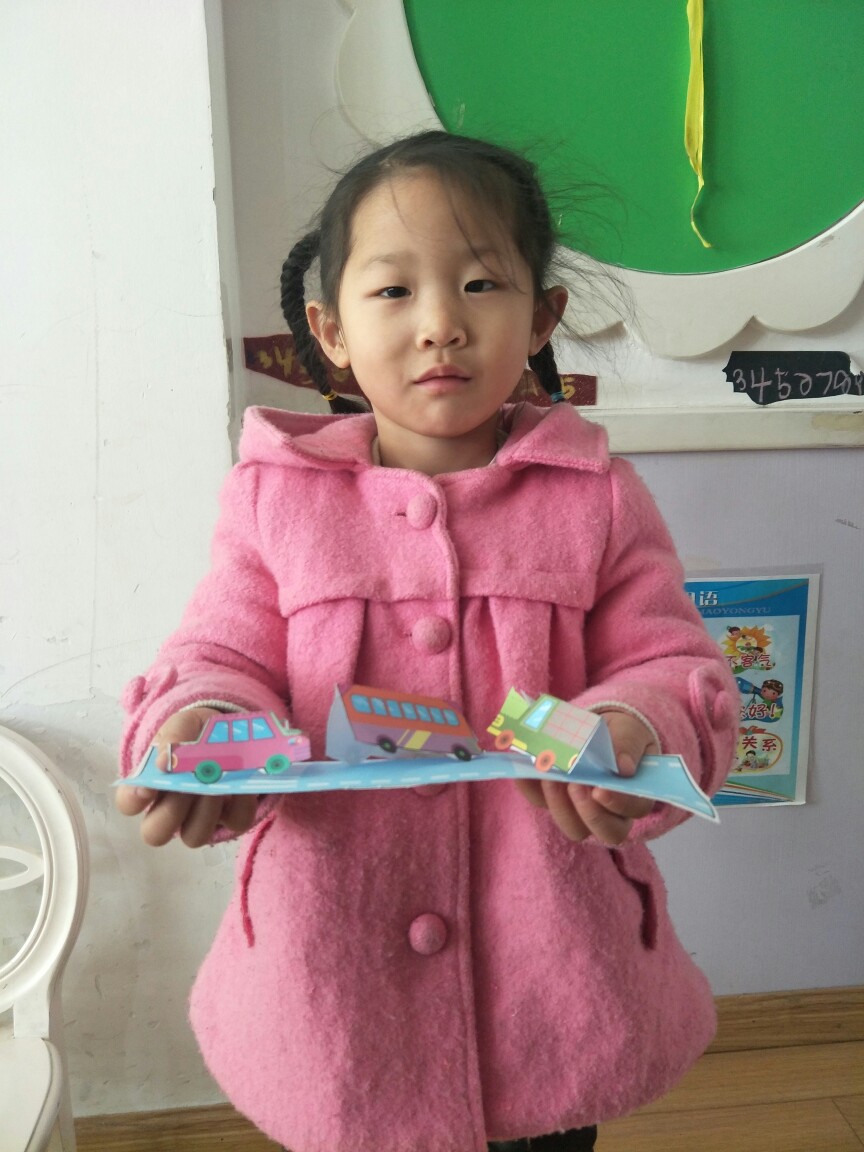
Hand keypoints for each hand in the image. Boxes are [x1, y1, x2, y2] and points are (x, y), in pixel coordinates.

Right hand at [115, 707, 257, 847]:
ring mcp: (199, 819)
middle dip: (172, 810)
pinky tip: (242, 785)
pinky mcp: (232, 818)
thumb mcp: (185, 724)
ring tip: (216, 786)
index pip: (128, 803)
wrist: (229, 732)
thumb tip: (163, 763)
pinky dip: (241, 804)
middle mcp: (169, 810)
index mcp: (148, 786)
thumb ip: (174, 737)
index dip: (133, 799)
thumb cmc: (195, 732)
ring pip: (194, 836)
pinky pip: (235, 822)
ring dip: (205, 811)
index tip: (148, 786)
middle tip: (187, 787)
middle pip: (155, 832)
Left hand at [514, 710, 657, 844]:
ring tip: (550, 777)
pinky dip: (530, 788)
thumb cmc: (621, 734)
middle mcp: (611, 812)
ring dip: (559, 804)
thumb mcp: (628, 730)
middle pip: (606, 832)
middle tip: (574, 785)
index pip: (634, 809)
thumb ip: (627, 744)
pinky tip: (524, 769)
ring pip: (573, 827)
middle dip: (587, 812)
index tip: (600, 789)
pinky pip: (541, 803)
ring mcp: (580, 811)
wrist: (600, 728)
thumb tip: (624, 768)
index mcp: (636, 795)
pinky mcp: (554, 801)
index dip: (618, 803)